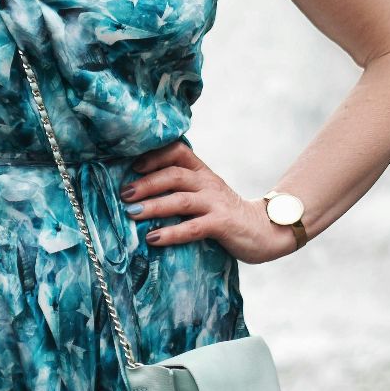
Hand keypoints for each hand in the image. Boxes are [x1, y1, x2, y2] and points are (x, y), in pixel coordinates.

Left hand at [120, 140, 299, 264]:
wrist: (265, 230)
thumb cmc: (226, 213)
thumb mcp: (205, 194)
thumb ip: (182, 189)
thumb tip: (140, 193)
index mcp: (202, 172)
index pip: (178, 151)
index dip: (155, 155)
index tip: (133, 166)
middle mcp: (208, 183)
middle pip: (174, 174)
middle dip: (146, 183)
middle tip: (124, 194)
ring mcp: (216, 203)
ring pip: (180, 199)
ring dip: (153, 206)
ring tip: (131, 214)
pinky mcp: (222, 224)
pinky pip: (193, 227)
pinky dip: (171, 233)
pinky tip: (153, 239)